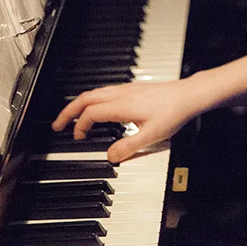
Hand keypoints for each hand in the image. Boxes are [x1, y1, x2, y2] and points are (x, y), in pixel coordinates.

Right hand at [51, 80, 198, 161]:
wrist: (189, 95)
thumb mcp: (152, 136)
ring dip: (79, 104)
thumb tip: (110, 157)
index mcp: (122, 105)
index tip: (77, 138)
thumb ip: (129, 147)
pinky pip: (104, 91)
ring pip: (94, 92)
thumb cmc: (174, 112)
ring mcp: (126, 89)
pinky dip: (92, 100)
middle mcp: (121, 94)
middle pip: (86, 98)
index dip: (80, 126)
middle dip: (68, 111)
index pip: (91, 113)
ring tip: (72, 117)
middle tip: (57, 124)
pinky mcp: (132, 88)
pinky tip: (96, 109)